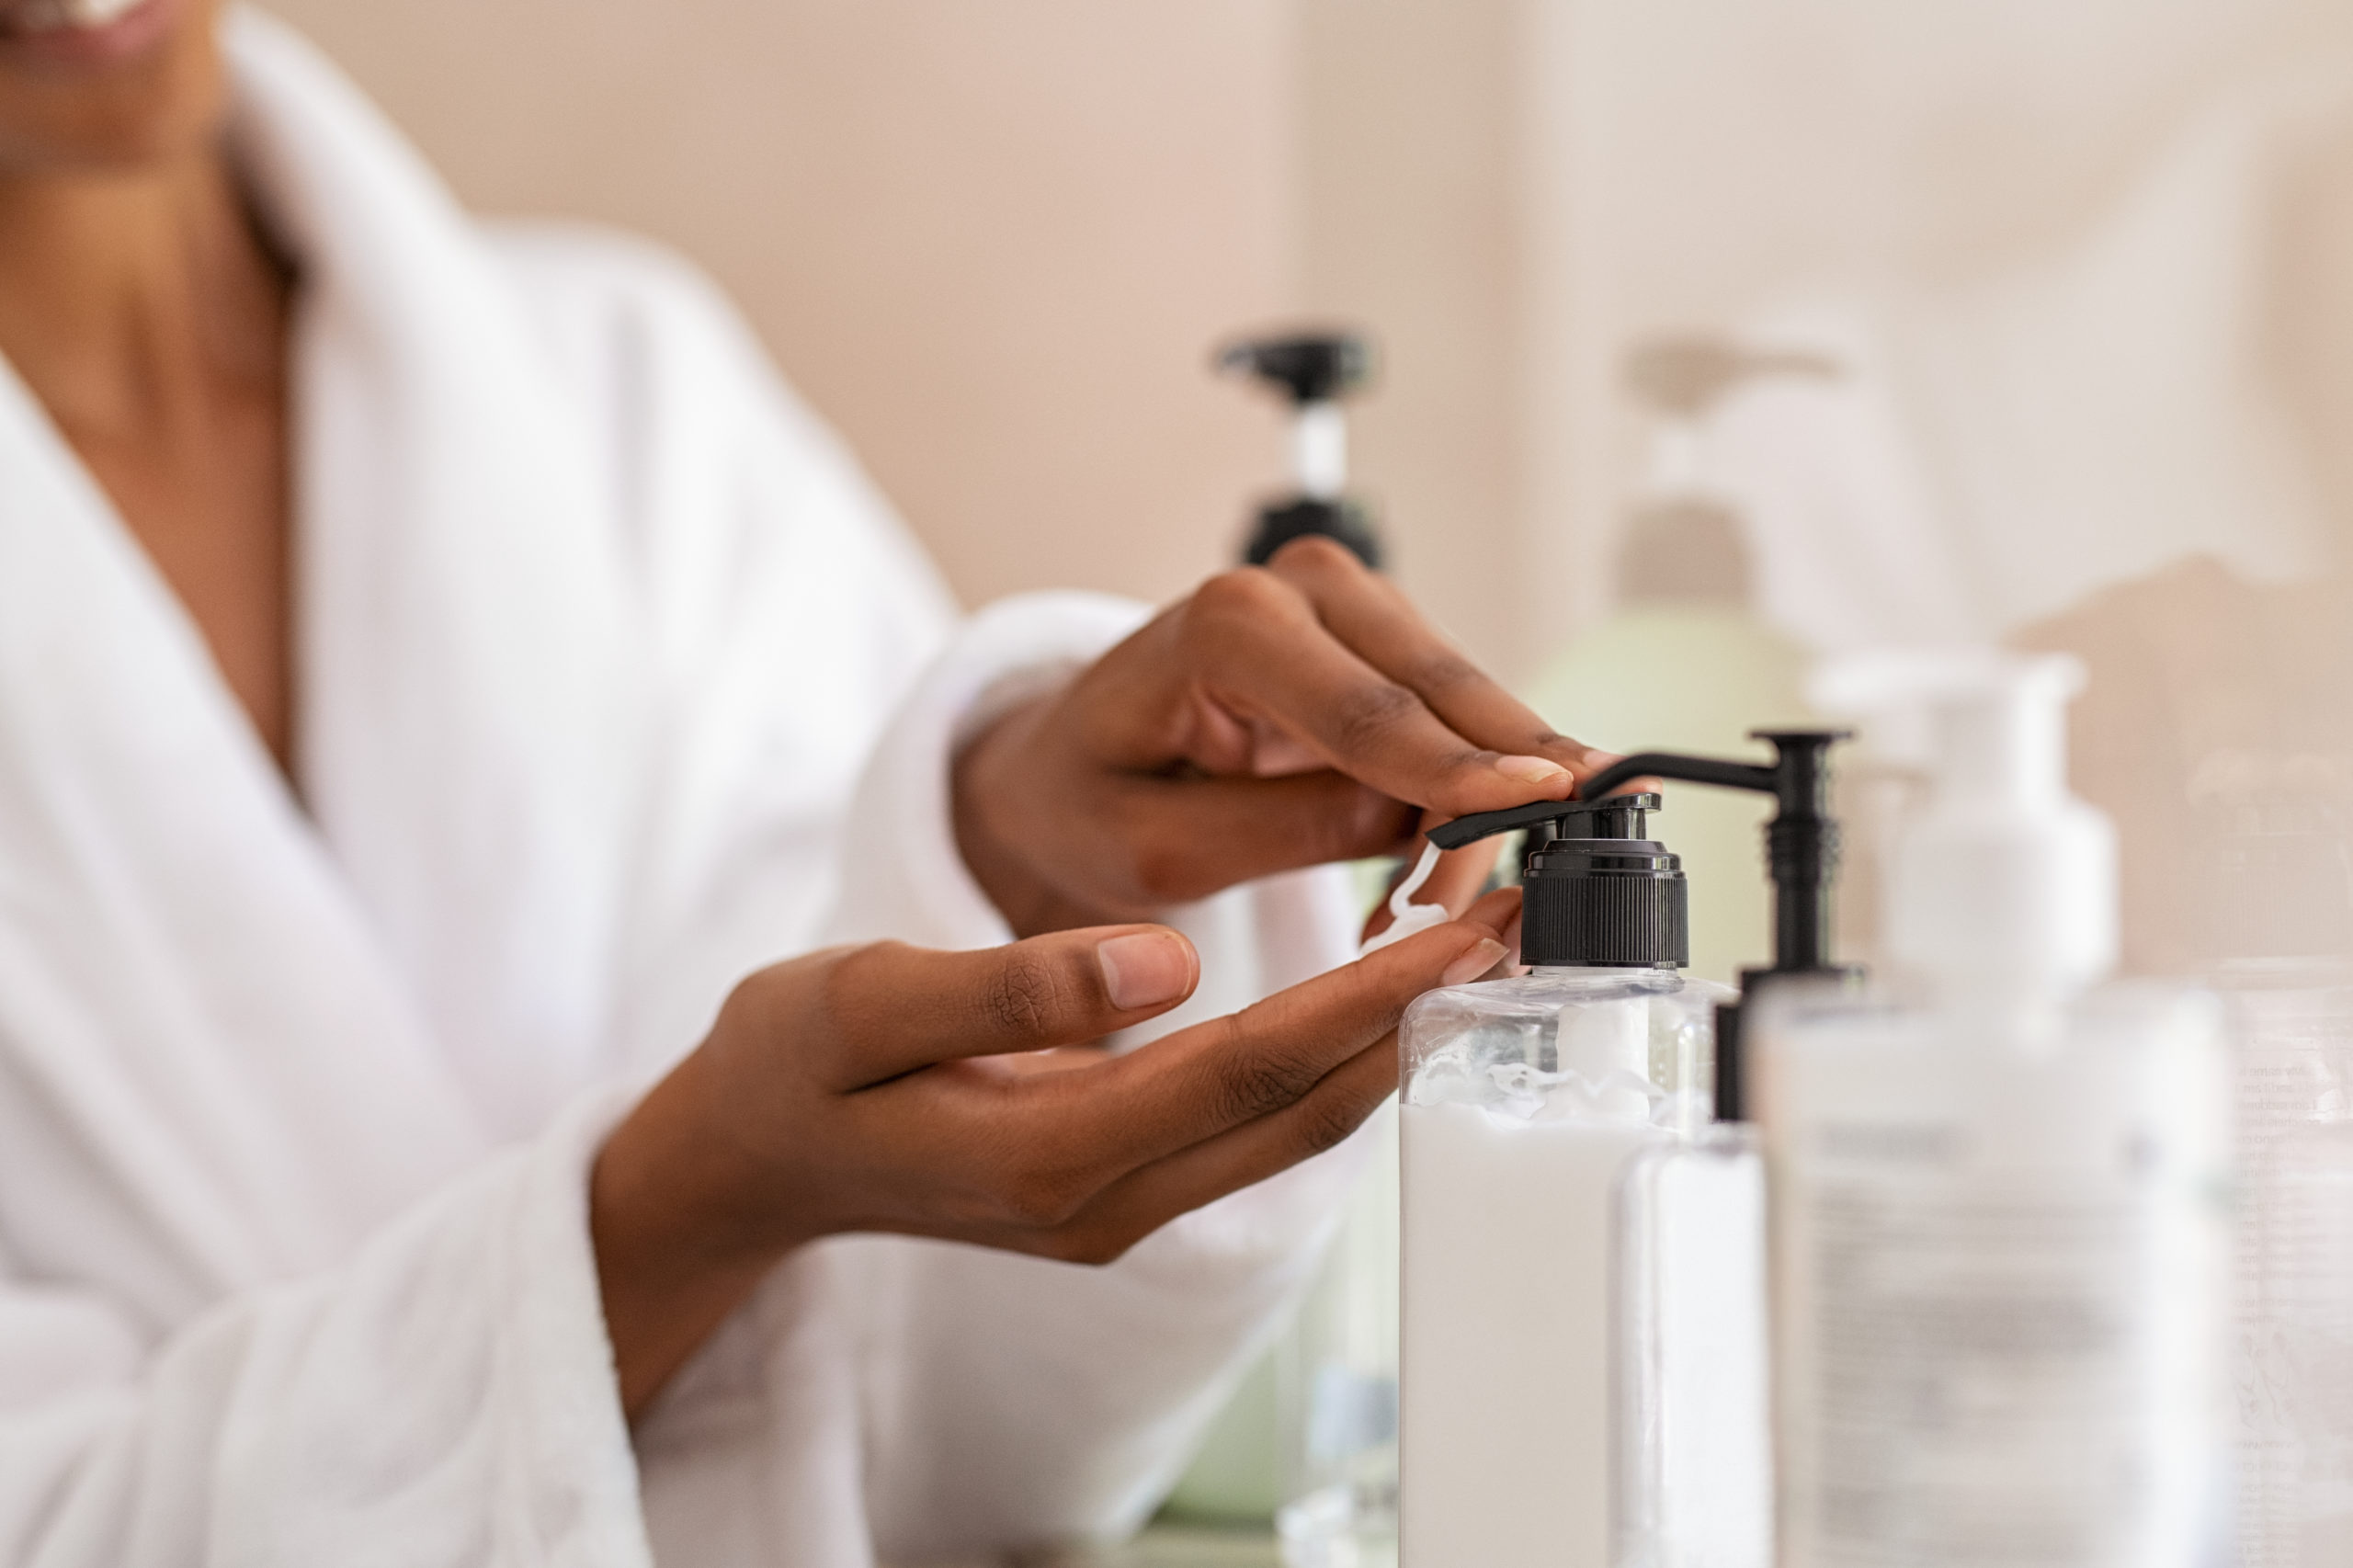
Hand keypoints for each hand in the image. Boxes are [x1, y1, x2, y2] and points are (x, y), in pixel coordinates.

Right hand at [590, 891, 1517, 1415]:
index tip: (1471, 924)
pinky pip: (1260, 1123)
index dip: (1367, 999)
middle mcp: (1109, 1201)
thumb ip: (1005, 989)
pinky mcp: (1127, 1187)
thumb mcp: (854, 1005)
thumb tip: (1161, 963)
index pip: (1247, 1070)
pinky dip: (1334, 1054)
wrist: (751, 1162)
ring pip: (1296, 1126)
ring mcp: (1123, 1207)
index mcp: (1049, 1154)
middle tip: (1525, 913)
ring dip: (1396, 1036)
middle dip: (1424, 1013)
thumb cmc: (789, 1069)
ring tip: (1482, 937)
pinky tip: (1379, 989)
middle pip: (1303, 1111)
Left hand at [954, 537, 1612, 935]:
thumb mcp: (1155, 848)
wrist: (1062, 768)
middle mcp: (1300, 587)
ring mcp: (1351, 608)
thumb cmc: (1088, 802)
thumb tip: (1416, 823)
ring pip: (1467, 710)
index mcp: (1227, 623)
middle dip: (1501, 791)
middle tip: (1543, 892)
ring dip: (1477, 811)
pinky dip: (1461, 799)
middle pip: (1441, 694)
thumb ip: (1282, 831)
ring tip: (1424, 912)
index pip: (1366, 709)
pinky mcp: (1381, 648)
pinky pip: (1454, 724)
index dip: (1458, 767)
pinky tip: (1427, 873)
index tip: (1546, 800)